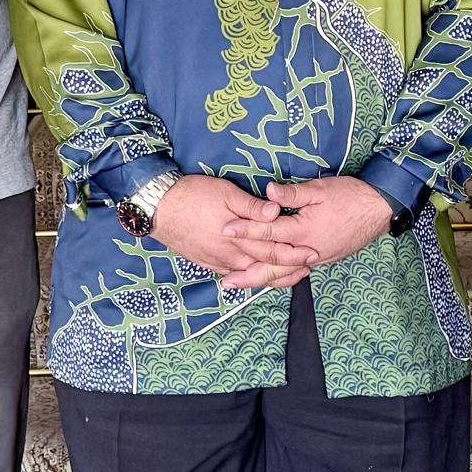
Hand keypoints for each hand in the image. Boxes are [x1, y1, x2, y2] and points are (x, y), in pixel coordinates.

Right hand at [149, 175, 318, 291]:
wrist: (159, 208)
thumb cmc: (193, 195)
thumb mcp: (226, 193)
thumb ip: (252, 207)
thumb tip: (276, 212)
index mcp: (239, 238)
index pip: (274, 250)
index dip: (295, 254)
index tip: (312, 254)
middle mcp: (231, 255)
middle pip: (266, 267)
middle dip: (289, 269)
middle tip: (309, 268)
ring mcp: (219, 262)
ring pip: (251, 275)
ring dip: (272, 276)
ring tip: (290, 276)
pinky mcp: (208, 263)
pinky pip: (235, 276)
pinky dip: (250, 278)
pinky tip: (256, 277)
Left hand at [224, 176, 394, 270]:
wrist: (379, 209)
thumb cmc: (350, 196)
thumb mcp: (320, 189)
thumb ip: (292, 193)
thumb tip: (267, 192)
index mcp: (304, 230)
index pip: (268, 232)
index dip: (245, 229)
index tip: (225, 229)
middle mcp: (308, 249)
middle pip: (273, 266)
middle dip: (248, 274)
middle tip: (225, 281)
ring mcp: (317, 258)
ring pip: (285, 274)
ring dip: (262, 280)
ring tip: (242, 285)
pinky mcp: (324, 259)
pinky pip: (298, 273)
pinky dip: (282, 278)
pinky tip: (271, 280)